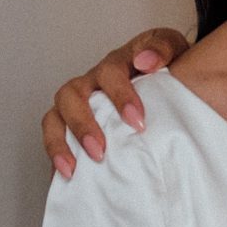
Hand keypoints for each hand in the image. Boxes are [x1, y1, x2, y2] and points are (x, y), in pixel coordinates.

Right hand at [42, 29, 190, 177]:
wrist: (164, 74)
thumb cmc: (165, 64)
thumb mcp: (172, 49)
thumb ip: (163, 49)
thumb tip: (146, 61)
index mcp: (115, 63)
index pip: (110, 74)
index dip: (120, 97)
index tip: (137, 122)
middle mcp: (91, 82)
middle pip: (72, 95)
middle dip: (83, 125)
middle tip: (100, 150)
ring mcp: (79, 102)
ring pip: (55, 116)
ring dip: (61, 142)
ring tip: (73, 168)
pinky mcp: (73, 123)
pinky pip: (55, 137)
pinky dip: (57, 156)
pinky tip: (67, 176)